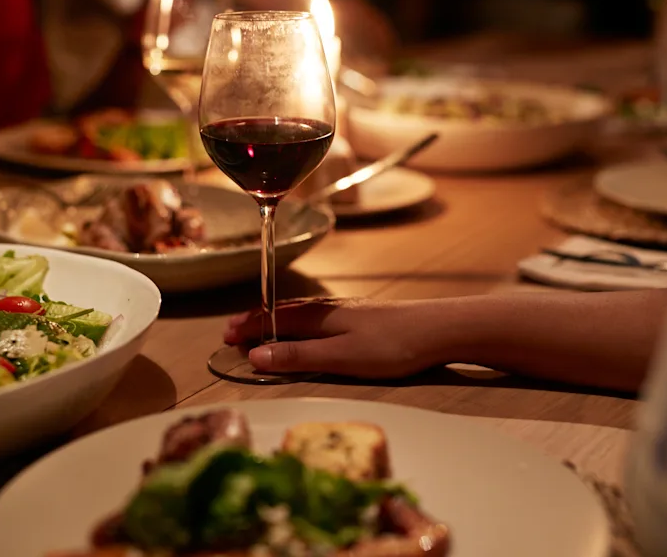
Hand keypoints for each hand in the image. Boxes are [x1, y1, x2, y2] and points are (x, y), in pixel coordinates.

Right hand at [223, 298, 447, 377]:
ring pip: (302, 314)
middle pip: (284, 313)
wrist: (440, 330)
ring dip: (277, 321)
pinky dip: (300, 323)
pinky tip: (309, 328)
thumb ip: (298, 357)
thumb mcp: (340, 357)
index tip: (226, 337)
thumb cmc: (392, 345)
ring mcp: (349, 312)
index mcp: (320, 318)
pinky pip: (319, 317)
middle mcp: (330, 310)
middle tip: (233, 331)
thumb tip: (255, 355)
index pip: (274, 320)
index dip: (250, 328)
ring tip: (261, 327)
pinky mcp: (365, 318)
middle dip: (257, 321)